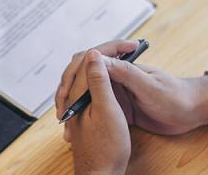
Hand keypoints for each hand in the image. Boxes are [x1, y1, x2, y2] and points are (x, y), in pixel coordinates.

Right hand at [56, 40, 207, 135]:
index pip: (90, 60)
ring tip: (65, 121)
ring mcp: (117, 91)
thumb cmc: (175, 96)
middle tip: (61, 108)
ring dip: (74, 103)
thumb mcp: (148, 85)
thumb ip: (125, 71)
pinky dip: (86, 116)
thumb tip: (97, 58)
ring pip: (88, 91)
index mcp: (122, 66)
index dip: (75, 73)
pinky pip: (98, 106)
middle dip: (68, 89)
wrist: (192, 112)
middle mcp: (116, 76)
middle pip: (84, 75)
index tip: (66, 91)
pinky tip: (79, 129)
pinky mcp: (120, 106)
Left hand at [66, 50, 130, 174]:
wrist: (100, 173)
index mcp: (79, 91)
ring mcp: (79, 101)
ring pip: (88, 71)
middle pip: (85, 61)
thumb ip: (99, 81)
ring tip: (124, 56)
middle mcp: (74, 94)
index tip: (132, 46)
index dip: (112, 47)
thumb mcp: (107, 111)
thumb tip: (94, 55)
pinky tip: (116, 77)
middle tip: (128, 48)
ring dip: (104, 62)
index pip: (90, 57)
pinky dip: (103, 74)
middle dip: (106, 50)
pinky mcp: (85, 108)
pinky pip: (91, 83)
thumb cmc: (106, 147)